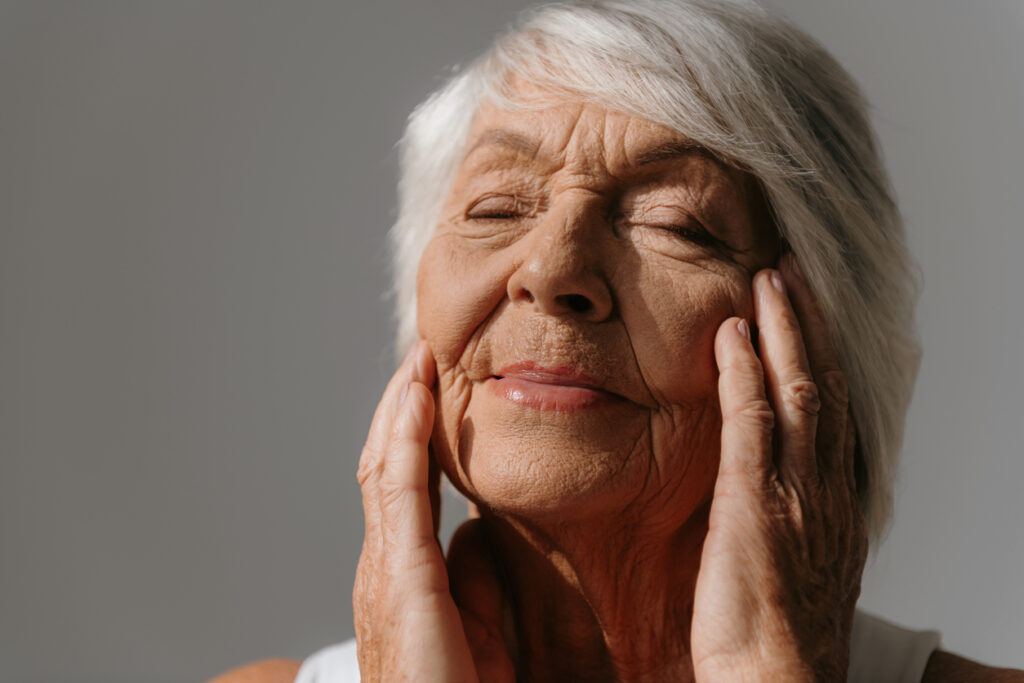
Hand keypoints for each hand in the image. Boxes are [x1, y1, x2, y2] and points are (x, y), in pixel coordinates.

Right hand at [353, 341, 479, 681]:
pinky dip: (406, 439)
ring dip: (400, 407)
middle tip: (420, 356)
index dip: (410, 432)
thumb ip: (465, 575)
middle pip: (384, 463)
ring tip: (418, 361)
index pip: (399, 483)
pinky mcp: (401, 578)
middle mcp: (381, 564)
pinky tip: (418, 399)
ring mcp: (384, 568)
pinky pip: (400, 491)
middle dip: (399, 407)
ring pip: (385, 464)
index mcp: (398, 574)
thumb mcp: (467, 624)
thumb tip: (474, 530)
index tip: (429, 388)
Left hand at [692, 255, 867, 681]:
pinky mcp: (756, 505)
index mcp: (832, 505)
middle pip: (824, 387)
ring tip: (771, 278)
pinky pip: (754, 424)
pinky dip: (746, 374)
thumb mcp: (793, 570)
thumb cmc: (774, 643)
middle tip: (794, 272)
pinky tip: (733, 336)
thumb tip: (768, 498)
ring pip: (799, 392)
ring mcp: (794, 494)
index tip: (806, 315)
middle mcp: (823, 490)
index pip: (832, 413)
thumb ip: (786, 522)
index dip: (822, 357)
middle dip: (809, 325)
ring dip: (784, 330)